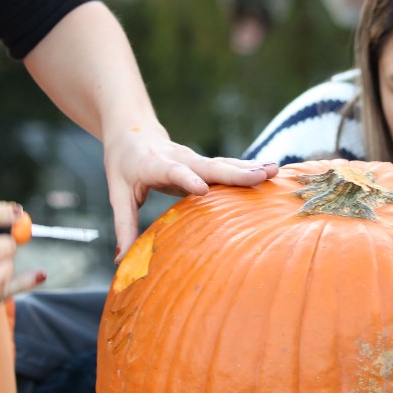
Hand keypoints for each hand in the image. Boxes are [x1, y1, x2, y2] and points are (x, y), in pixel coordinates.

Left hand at [104, 125, 278, 258]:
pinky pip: (227, 166)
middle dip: (234, 172)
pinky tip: (272, 171)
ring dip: (249, 168)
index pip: (172, 172)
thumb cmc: (123, 164)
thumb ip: (124, 225)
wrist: (132, 132)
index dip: (187, 180)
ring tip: (274, 171)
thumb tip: (122, 260)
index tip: (202, 190)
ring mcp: (194, 158)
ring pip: (223, 164)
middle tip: (260, 176)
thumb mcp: (117, 193)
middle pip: (208, 166)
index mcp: (154, 164)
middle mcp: (179, 158)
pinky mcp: (204, 163)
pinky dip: (249, 169)